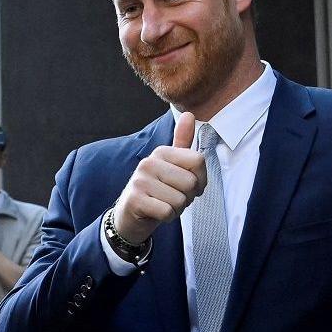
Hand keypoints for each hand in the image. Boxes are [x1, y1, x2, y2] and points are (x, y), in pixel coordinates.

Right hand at [114, 112, 205, 242]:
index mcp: (161, 152)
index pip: (198, 160)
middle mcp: (148, 162)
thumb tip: (189, 114)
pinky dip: (166, 217)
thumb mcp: (170, 166)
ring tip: (163, 205)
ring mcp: (140, 181)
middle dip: (188, 197)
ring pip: (180, 200)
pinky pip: (167, 211)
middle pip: (191, 182)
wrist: (130, 215)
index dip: (200, 179)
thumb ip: (182, 143)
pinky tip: (156, 213)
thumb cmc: (157, 191)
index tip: (187, 185)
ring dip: (177, 209)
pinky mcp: (135, 200)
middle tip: (172, 197)